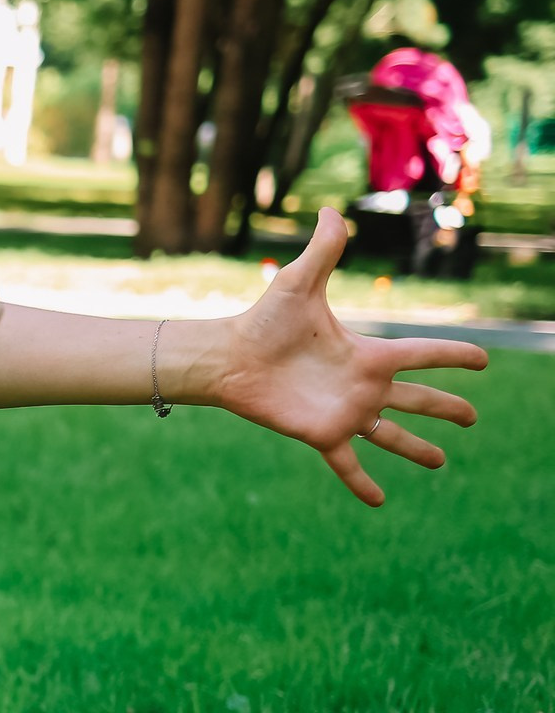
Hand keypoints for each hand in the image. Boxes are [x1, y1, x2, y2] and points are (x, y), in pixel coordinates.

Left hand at [211, 207, 487, 505]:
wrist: (228, 357)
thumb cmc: (263, 321)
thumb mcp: (299, 285)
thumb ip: (323, 252)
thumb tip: (331, 210)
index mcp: (368, 354)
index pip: (423, 355)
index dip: (454, 356)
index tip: (483, 361)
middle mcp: (362, 386)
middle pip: (417, 399)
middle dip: (446, 408)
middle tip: (472, 418)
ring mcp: (344, 413)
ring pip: (391, 435)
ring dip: (416, 449)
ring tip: (440, 463)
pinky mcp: (321, 434)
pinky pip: (347, 464)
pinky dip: (362, 483)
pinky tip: (379, 502)